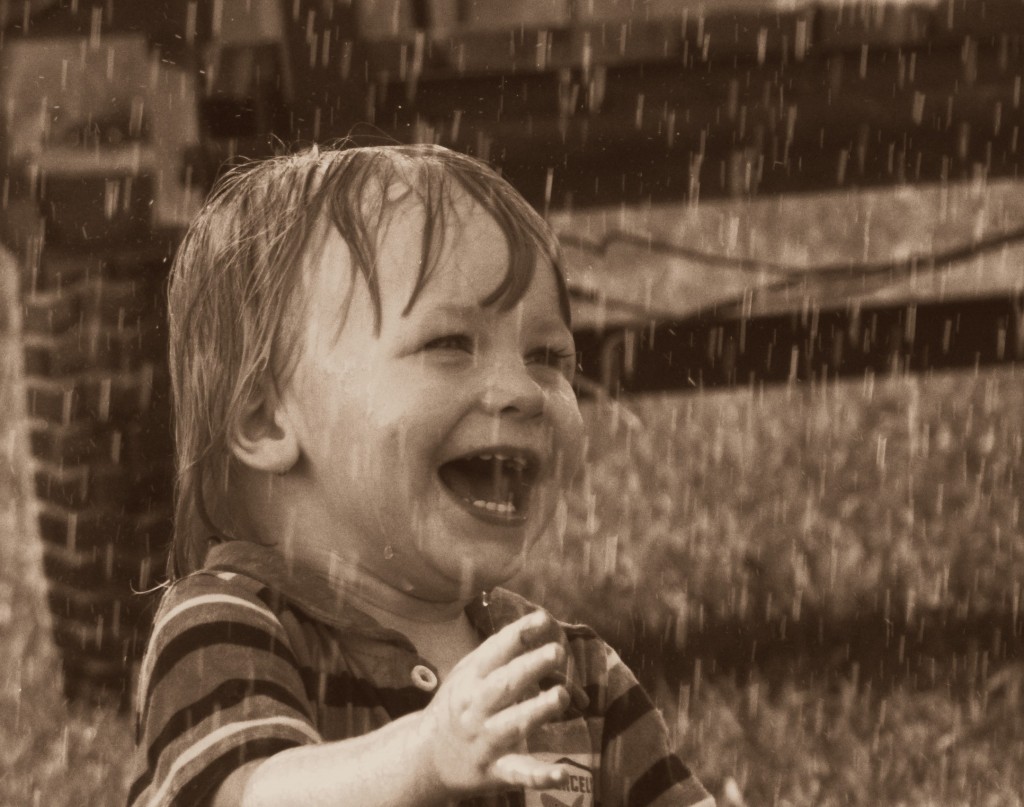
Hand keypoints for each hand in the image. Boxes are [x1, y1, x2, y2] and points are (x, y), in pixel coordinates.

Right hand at [416, 610, 569, 797]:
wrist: (425, 757)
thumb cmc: (458, 706)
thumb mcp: (468, 673)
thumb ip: (500, 651)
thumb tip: (540, 621)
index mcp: (470, 679)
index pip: (495, 652)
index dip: (519, 634)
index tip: (542, 619)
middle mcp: (475, 708)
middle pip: (504, 685)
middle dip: (530, 668)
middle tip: (557, 652)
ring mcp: (484, 741)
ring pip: (513, 725)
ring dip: (537, 710)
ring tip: (561, 695)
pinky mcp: (494, 772)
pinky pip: (518, 773)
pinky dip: (540, 775)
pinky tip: (562, 774)